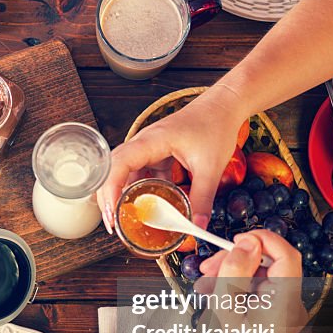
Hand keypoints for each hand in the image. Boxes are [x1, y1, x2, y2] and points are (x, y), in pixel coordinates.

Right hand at [97, 88, 247, 234]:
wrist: (223, 107)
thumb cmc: (215, 126)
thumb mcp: (211, 168)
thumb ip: (203, 199)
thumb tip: (198, 226)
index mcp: (152, 141)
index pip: (119, 164)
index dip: (110, 189)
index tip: (113, 213)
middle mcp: (144, 143)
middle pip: (114, 169)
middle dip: (109, 197)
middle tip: (114, 224)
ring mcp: (148, 148)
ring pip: (125, 172)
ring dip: (123, 194)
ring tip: (126, 218)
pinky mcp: (156, 153)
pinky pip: (141, 173)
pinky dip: (141, 189)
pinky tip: (148, 205)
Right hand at [193, 230, 306, 332]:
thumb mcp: (223, 308)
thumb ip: (236, 271)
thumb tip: (248, 243)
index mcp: (284, 305)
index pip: (287, 257)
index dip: (263, 240)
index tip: (236, 239)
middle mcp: (290, 307)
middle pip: (270, 265)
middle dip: (238, 259)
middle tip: (209, 265)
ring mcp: (282, 313)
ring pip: (259, 276)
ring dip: (232, 273)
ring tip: (205, 284)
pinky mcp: (271, 317)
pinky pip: (256, 290)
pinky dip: (235, 287)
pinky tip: (214, 294)